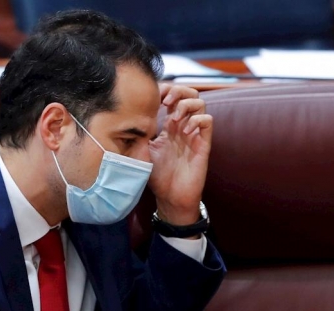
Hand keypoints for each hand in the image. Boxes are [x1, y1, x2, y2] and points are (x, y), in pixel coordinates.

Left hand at [148, 84, 212, 224]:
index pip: (174, 96)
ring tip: (174, 118)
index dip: (165, 90)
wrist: (170, 197)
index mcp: (170, 126)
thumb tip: (126, 118)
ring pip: (201, 104)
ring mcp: (195, 134)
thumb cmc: (158, 176)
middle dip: (178, 91)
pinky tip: (184, 131)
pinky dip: (197, 121)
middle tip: (164, 102)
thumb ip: (139, 133)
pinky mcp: (203, 145)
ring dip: (186, 105)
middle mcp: (184, 126)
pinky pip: (208, 122)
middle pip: (190, 94)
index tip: (152, 96)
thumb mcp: (142, 150)